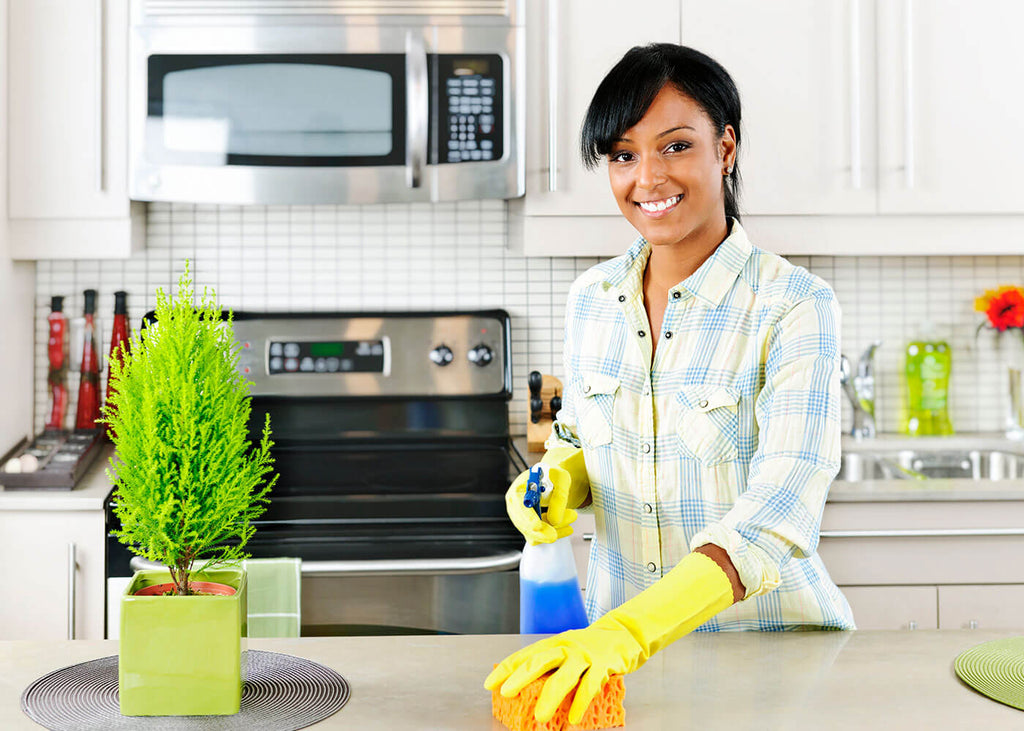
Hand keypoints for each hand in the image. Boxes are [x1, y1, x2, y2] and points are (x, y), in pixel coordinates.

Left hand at [485, 621, 636, 723]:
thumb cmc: (590, 647)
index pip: (524, 655)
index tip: (489, 684)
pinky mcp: (604, 665)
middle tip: (506, 693)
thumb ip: (550, 665)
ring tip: (539, 717)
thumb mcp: (567, 651)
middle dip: (521, 677)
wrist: (625, 634)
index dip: (506, 669)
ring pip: (564, 676)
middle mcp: (566, 647)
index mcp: (553, 643)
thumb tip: (524, 686)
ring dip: (550, 697)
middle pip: (540, 661)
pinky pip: (591, 685)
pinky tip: (574, 718)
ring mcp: (585, 656)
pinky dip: (581, 702)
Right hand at [505, 463, 575, 543]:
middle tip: (562, 526)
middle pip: (524, 524)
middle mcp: (515, 505)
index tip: (538, 526)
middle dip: (545, 529)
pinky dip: (554, 533)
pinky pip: (539, 537)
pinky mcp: (528, 527)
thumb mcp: (561, 479)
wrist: (552, 479)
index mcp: (519, 489)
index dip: (528, 517)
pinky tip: (566, 527)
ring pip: (534, 534)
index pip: (519, 506)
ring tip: (571, 516)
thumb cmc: (553, 476)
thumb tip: (554, 519)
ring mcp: (521, 518)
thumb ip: (559, 497)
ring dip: (554, 529)